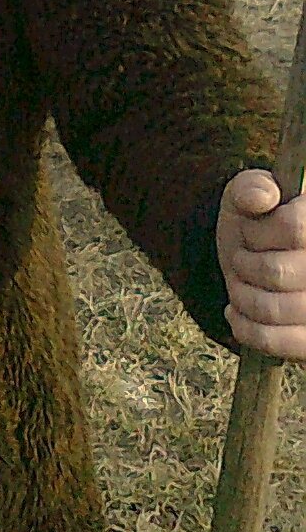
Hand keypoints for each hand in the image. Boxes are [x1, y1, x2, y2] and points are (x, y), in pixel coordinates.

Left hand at [217, 169, 305, 359]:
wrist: (253, 258)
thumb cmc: (255, 222)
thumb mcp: (249, 193)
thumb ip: (252, 187)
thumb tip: (262, 197)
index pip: (295, 229)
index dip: (260, 231)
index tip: (250, 231)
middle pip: (279, 272)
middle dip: (244, 265)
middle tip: (240, 259)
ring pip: (276, 309)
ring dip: (241, 296)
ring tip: (237, 285)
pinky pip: (283, 344)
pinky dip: (248, 331)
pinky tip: (235, 315)